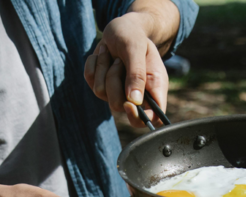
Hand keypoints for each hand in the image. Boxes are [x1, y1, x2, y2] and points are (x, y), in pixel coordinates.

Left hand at [84, 13, 167, 128]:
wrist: (120, 28)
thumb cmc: (134, 35)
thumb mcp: (137, 48)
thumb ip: (137, 74)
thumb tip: (134, 101)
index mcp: (154, 88)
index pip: (152, 118)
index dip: (139, 117)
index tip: (128, 104)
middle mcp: (136, 95)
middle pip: (118, 106)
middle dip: (114, 81)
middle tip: (120, 62)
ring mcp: (116, 93)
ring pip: (101, 93)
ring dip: (104, 68)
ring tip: (113, 55)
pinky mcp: (101, 86)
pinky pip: (90, 81)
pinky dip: (94, 64)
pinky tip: (104, 55)